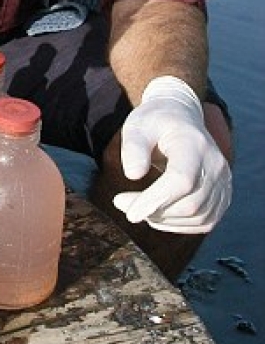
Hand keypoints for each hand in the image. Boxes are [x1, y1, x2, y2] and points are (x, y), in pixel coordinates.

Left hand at [113, 76, 231, 233]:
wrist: (180, 118)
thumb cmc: (155, 123)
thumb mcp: (137, 126)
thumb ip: (133, 147)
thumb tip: (133, 174)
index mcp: (194, 144)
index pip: (181, 180)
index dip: (156, 201)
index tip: (130, 213)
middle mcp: (215, 165)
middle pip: (189, 204)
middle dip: (153, 211)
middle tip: (121, 203)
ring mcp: (223, 182)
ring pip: (197, 217)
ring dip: (163, 219)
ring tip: (138, 205)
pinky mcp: (222, 196)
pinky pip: (203, 222)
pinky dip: (178, 224)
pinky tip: (156, 213)